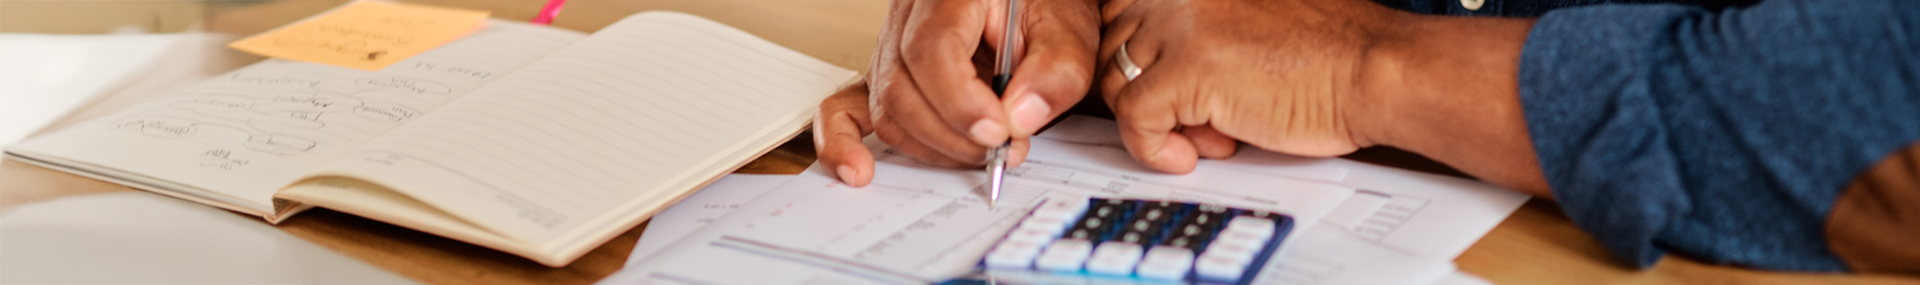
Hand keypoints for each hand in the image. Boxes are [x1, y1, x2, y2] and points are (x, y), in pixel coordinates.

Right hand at [816, 0, 1102, 185]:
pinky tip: (859, 169)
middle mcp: (908, 15)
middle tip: (1004, 151)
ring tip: (983, 154)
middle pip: (902, 86)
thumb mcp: (1067, 28)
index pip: (932, 48)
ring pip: (887, 108)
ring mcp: (889, 46)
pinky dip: (846, 141)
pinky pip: (846, 107)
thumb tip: (1019, 119)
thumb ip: (1055, 69)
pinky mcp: (884, 75)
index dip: (959, 101)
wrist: (1025, 1)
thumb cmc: (1041, 6)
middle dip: (954, 134)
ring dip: (933, 146)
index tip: (997, 133)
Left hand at [1095, 0, 1402, 172]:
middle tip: (1197, 116)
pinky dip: (1153, 148)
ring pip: (1115, 82)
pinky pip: (1132, 119)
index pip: (1121, 13)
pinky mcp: (1187, 70)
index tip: (1167, 87)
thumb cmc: (1326, 54)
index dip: (1139, 59)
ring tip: (1208, 133)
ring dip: (1154, 119)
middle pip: (1112, 48)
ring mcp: (1179, 25)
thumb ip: (1193, 28)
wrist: (1373, 70)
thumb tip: (1141, 63)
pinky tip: (1191, 154)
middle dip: (1145, 91)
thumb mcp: (1243, 20)